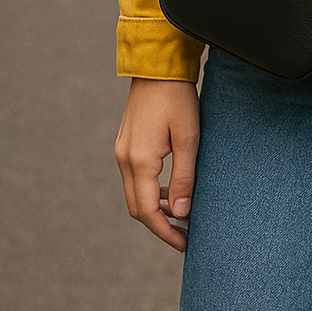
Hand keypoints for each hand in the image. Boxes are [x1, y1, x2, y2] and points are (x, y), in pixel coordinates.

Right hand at [115, 77, 199, 252]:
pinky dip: (151, 191)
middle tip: (185, 236)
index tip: (185, 244)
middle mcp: (125, 159)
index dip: (166, 232)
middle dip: (160, 226)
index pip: (148, 211)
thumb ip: (184, 177)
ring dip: (156, 209)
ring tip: (182, 216)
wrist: (158, 66)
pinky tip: (171, 191)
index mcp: (140, 160)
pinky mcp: (126, 144)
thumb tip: (182, 213)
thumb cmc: (178, 98)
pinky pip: (136, 178)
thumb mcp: (188, 138)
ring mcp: (122, 151)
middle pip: (137, 207)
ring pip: (135, 194)